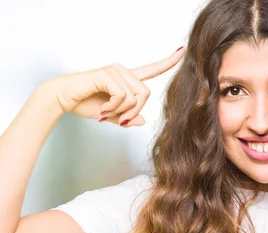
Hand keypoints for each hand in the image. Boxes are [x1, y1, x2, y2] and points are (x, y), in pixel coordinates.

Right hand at [44, 46, 184, 126]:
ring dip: (123, 112)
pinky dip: (114, 108)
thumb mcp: (111, 115)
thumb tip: (143, 120)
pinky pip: (123, 96)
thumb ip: (127, 118)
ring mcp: (115, 70)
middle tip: (121, 121)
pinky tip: (102, 110)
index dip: (167, 62)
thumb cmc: (85, 104)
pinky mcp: (106, 74)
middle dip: (135, 112)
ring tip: (106, 113)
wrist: (62, 99)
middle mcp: (123, 71)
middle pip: (146, 94)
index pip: (152, 69)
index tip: (181, 51)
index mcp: (127, 78)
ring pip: (135, 97)